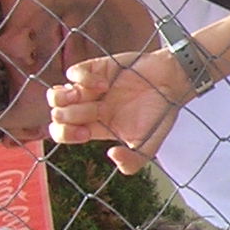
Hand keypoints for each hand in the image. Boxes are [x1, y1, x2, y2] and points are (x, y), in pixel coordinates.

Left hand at [46, 50, 189, 172]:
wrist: (173, 83)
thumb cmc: (162, 113)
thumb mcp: (149, 145)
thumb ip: (133, 161)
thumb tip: (111, 154)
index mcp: (97, 126)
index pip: (63, 133)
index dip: (66, 134)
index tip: (86, 132)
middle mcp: (89, 107)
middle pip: (56, 114)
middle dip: (66, 116)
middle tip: (89, 112)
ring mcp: (90, 88)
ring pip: (55, 94)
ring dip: (64, 97)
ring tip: (82, 96)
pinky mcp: (96, 68)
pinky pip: (72, 72)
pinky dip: (83, 78)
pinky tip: (103, 83)